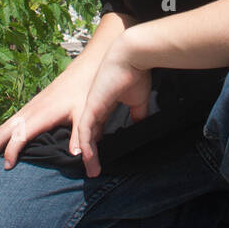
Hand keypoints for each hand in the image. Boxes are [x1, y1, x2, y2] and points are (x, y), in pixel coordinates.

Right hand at [0, 58, 95, 170]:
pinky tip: (5, 142)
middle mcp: (31, 110)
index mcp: (41, 114)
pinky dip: (3, 134)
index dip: (11, 152)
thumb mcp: (86, 115)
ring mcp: (30, 106)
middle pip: (4, 130)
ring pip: (6, 125)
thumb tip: (77, 157)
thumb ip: (82, 137)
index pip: (19, 136)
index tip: (7, 168)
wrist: (85, 69)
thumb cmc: (84, 91)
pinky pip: (12, 122)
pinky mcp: (33, 105)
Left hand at [75, 41, 151, 178]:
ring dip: (88, 156)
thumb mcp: (138, 99)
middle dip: (89, 153)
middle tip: (94, 170)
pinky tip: (91, 161)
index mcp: (103, 103)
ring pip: (84, 137)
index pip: (97, 127)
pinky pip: (85, 133)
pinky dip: (88, 149)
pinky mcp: (91, 108)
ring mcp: (91, 107)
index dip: (97, 143)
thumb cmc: (136, 73)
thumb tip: (143, 127)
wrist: (132, 56)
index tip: (101, 158)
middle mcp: (94, 106)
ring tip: (93, 172)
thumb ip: (138, 114)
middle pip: (87, 134)